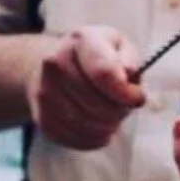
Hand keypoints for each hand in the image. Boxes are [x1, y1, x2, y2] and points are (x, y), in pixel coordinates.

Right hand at [28, 25, 145, 149]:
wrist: (55, 66)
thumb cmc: (96, 56)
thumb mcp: (119, 45)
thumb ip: (129, 58)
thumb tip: (129, 73)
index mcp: (81, 41)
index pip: (104, 74)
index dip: (126, 93)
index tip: (137, 98)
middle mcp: (55, 64)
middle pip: (98, 104)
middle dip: (119, 110)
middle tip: (123, 106)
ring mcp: (44, 92)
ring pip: (87, 125)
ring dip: (107, 127)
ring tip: (111, 116)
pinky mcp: (42, 118)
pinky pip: (75, 139)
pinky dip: (93, 138)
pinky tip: (98, 126)